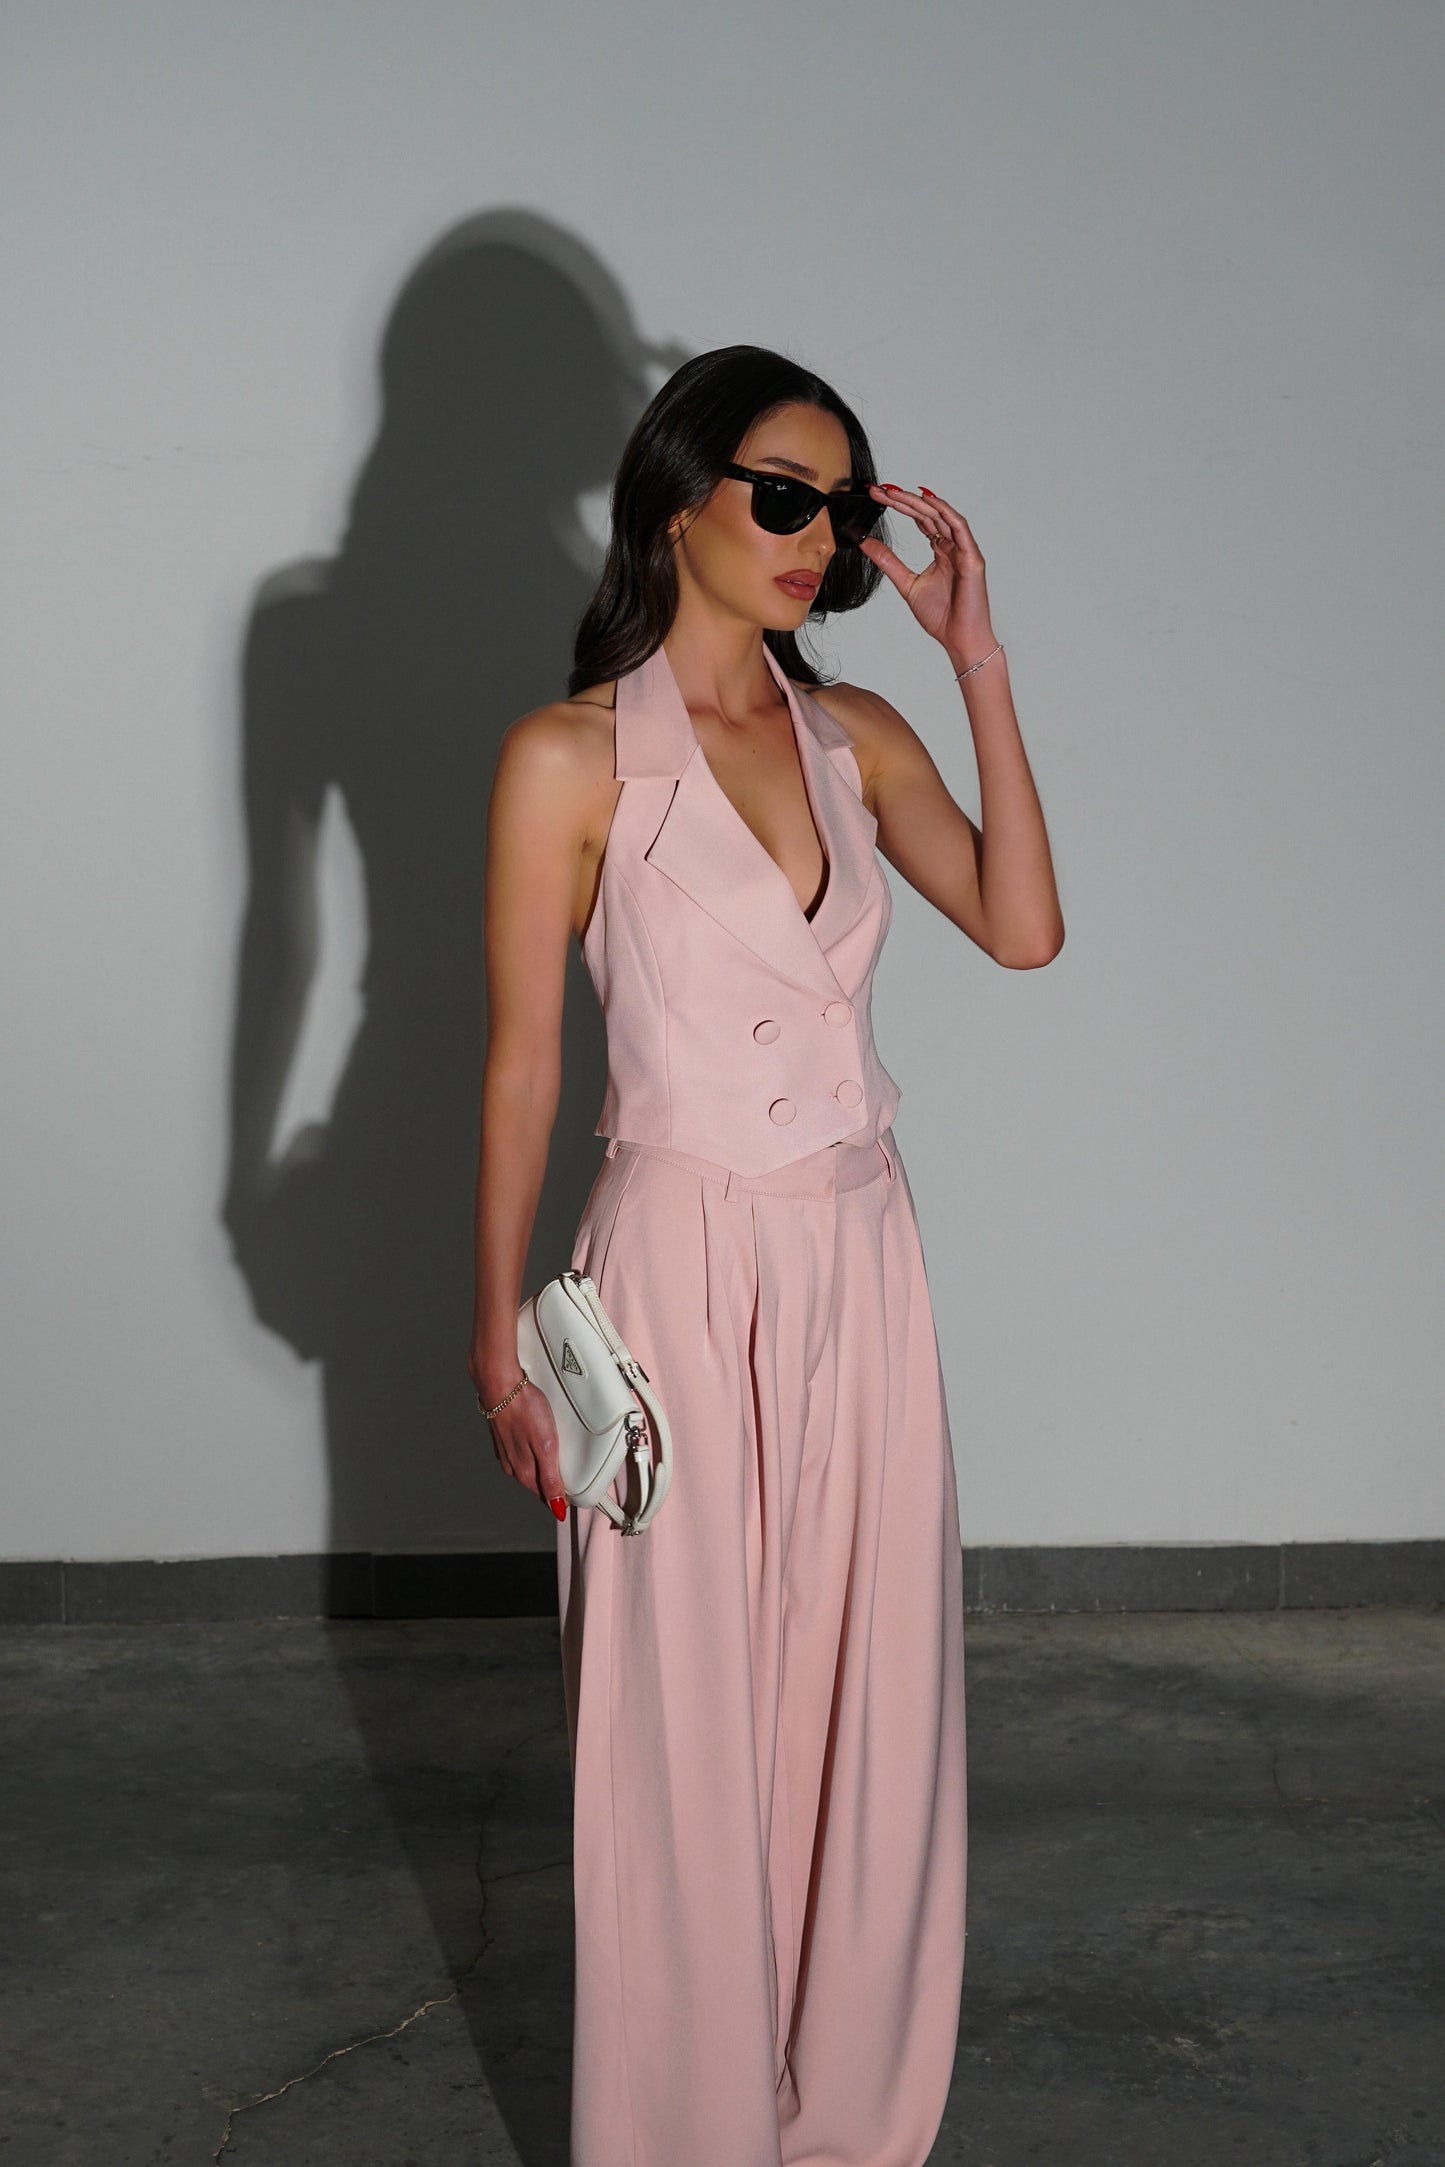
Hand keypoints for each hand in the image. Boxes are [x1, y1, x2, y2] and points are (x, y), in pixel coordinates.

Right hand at [476, 1374, 568, 1520]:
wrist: (500, 1384)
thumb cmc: (524, 1409)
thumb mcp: (546, 1446)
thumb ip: (551, 1478)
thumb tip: (557, 1507)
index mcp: (524, 1471)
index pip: (545, 1496)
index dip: (561, 1498)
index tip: (573, 1498)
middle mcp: (512, 1465)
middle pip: (536, 1484)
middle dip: (551, 1485)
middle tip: (569, 1482)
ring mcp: (506, 1451)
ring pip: (527, 1469)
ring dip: (540, 1470)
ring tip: (555, 1465)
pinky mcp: (503, 1438)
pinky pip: (520, 1453)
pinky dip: (530, 1454)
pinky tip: (536, 1446)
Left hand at [859, 483, 996, 666]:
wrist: (959, 639)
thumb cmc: (941, 616)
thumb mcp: (906, 583)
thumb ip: (888, 561)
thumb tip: (866, 543)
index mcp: (941, 550)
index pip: (919, 520)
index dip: (899, 506)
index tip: (877, 496)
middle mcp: (953, 545)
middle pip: (928, 514)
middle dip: (903, 500)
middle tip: (880, 489)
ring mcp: (964, 549)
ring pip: (941, 516)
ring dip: (918, 502)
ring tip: (896, 492)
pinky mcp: (972, 557)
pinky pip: (959, 527)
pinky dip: (944, 512)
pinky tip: (927, 500)